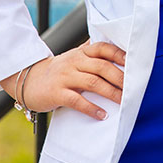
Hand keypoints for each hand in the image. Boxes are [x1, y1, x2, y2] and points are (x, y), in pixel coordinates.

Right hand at [0, 41, 125, 120]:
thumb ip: (91, 53)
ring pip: (92, 83)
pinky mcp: (57, 93)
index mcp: (81, 52)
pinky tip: (102, 115)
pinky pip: (77, 101)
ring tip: (123, 101)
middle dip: (120, 77)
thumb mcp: (74, 57)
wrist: (28, 80)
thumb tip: (116, 48)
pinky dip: (91, 108)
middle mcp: (74, 62)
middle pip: (101, 67)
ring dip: (110, 93)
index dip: (118, 54)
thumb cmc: (58, 70)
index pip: (102, 48)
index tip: (133, 62)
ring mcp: (65, 77)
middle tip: (134, 87)